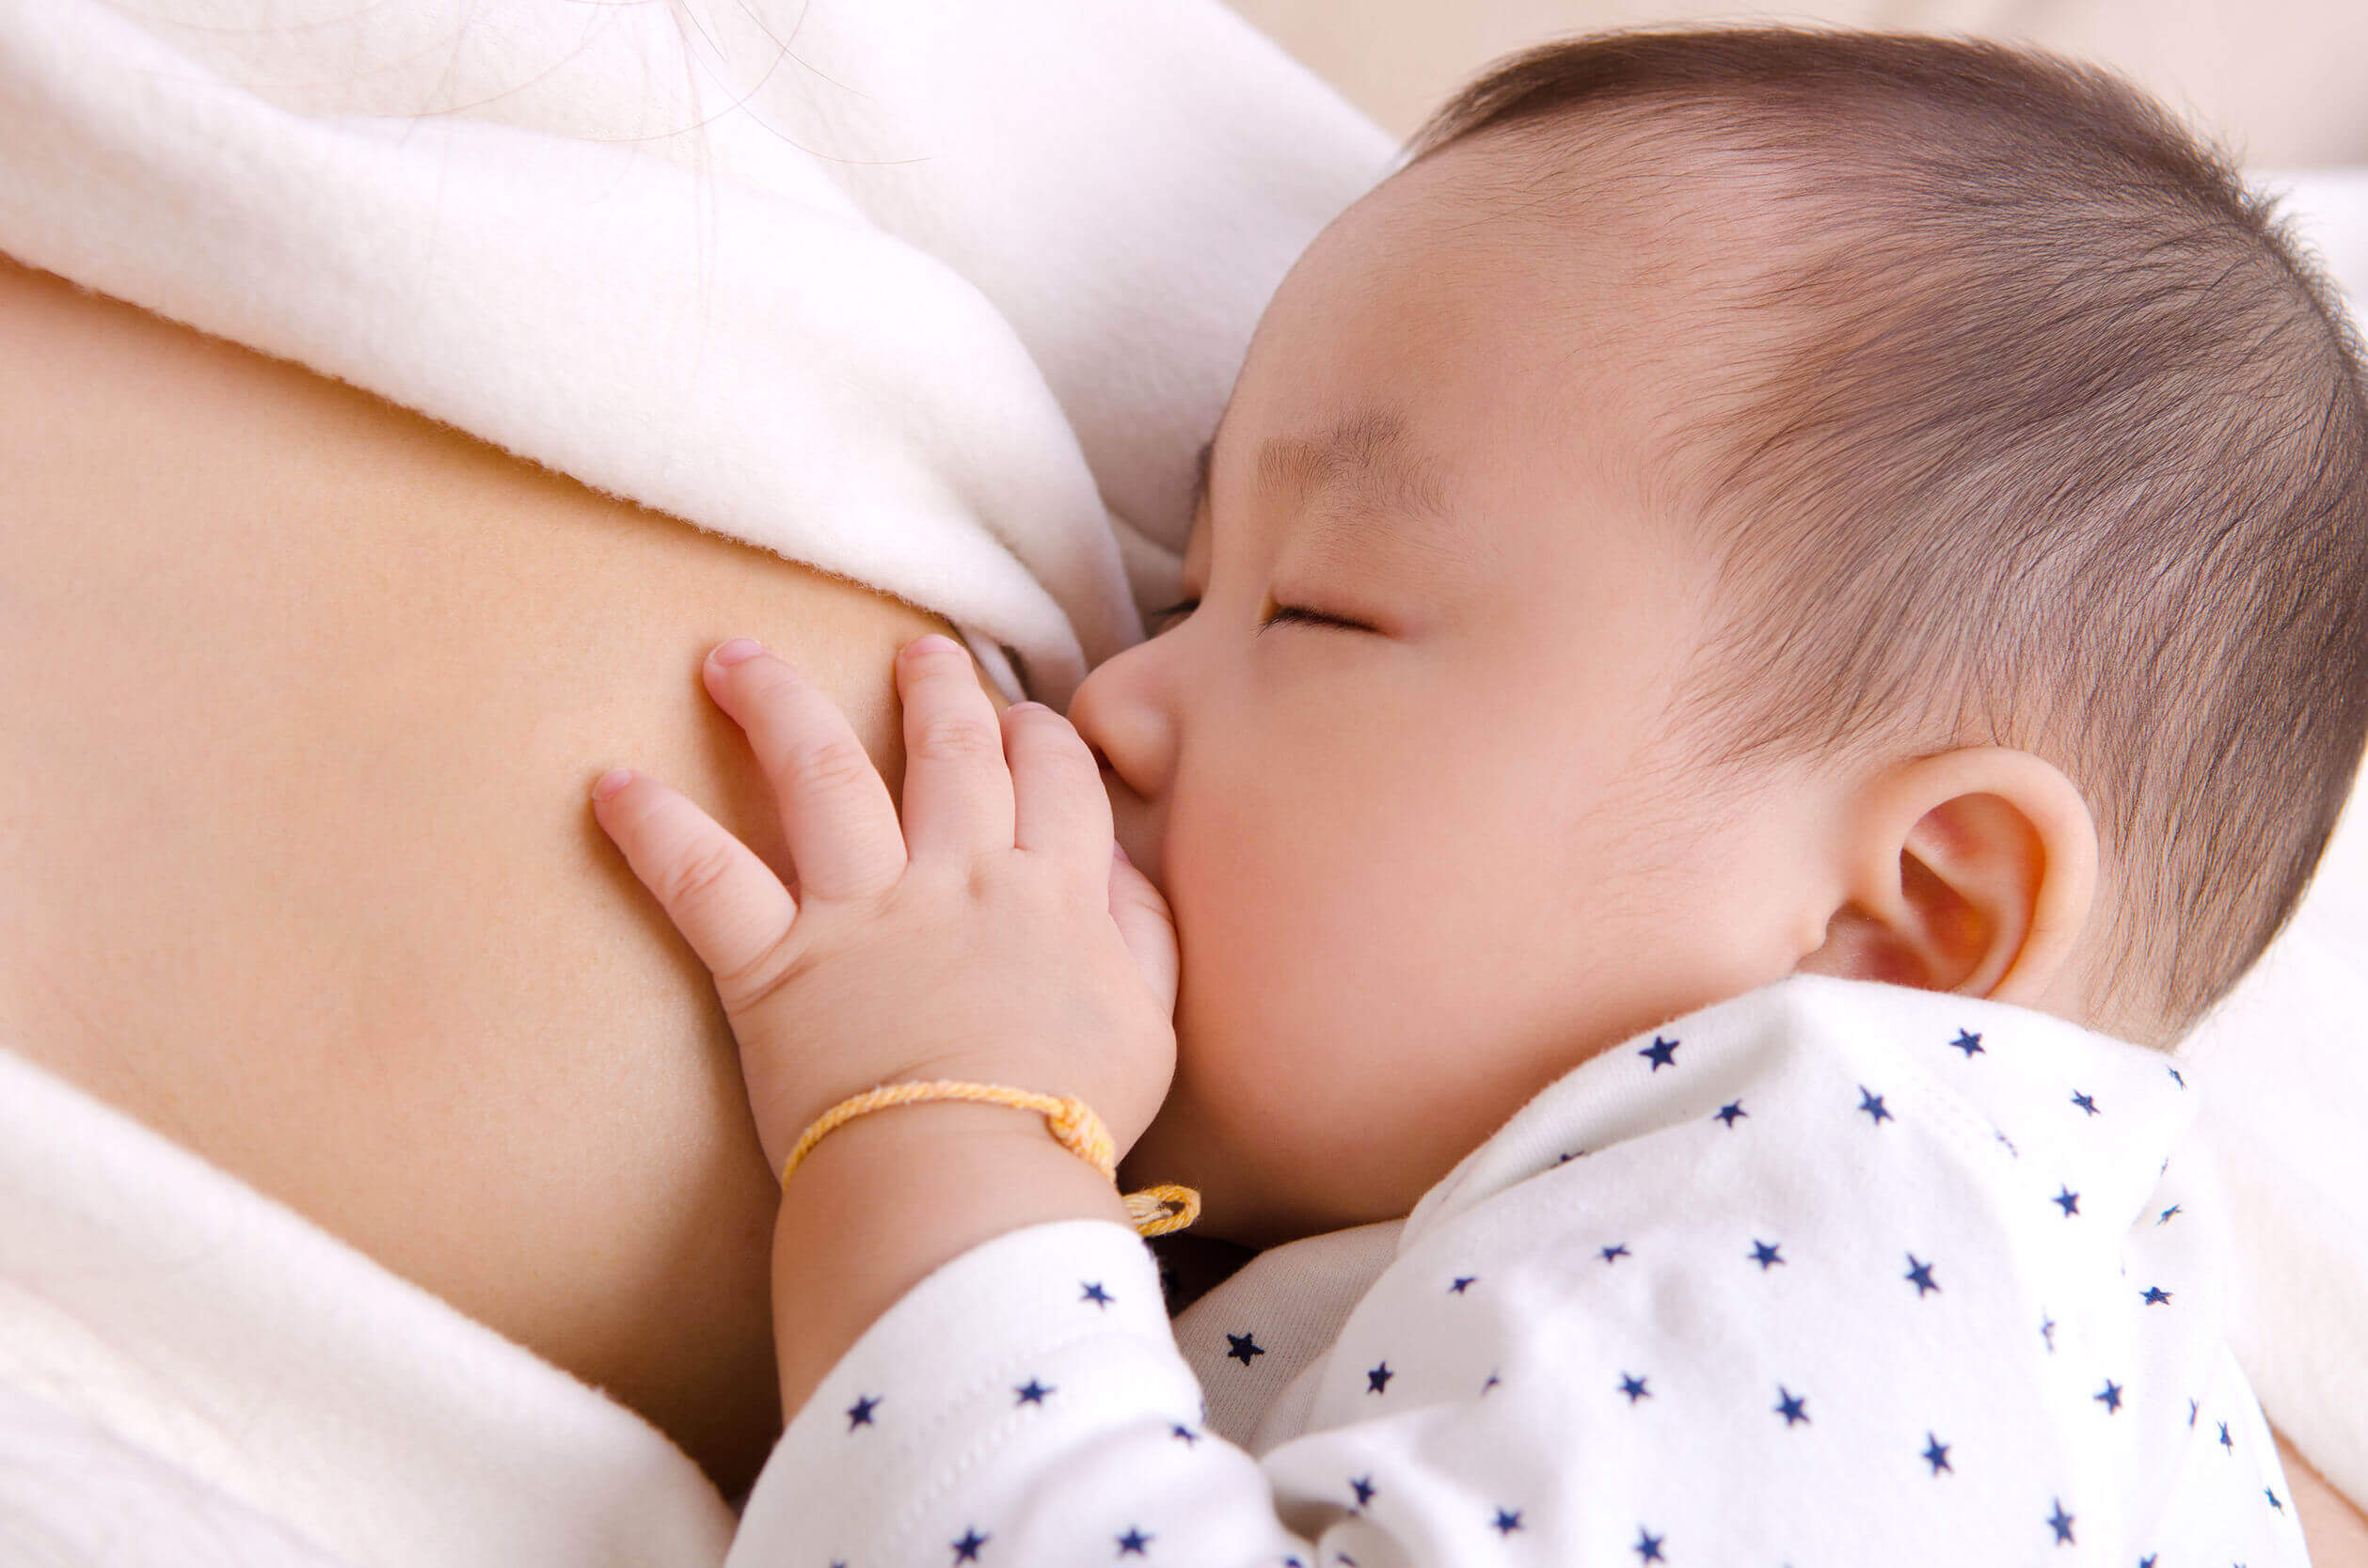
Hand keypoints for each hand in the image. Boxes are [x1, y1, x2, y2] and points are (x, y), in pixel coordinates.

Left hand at [588, 633, 1178, 1183]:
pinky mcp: (774, 966)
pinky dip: (652, 831)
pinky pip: (703, 880)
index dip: (1039, 734)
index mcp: (1052, 892)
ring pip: (821, 772)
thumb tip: (1117, 868)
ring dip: (776, 702)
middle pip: (948, 748)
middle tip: (916, 649)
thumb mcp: (1147, 1027)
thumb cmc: (1065, 1121)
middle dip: (934, 685)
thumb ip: (1140, 934)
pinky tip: (608, 785)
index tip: (1022, 717)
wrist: (970, 1185)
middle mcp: (956, 877)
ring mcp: (861, 913)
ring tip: (733, 657)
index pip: (1054, 775)